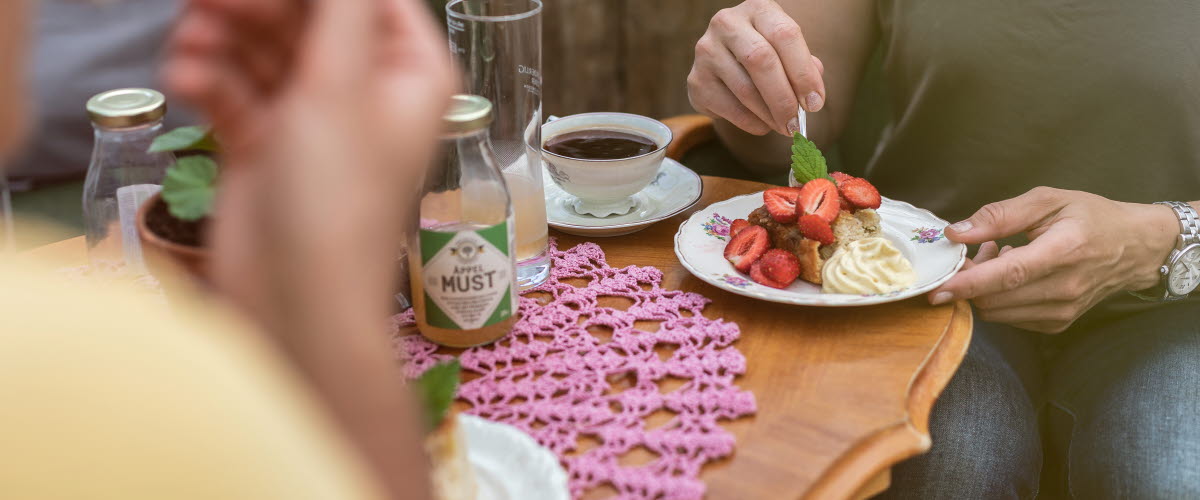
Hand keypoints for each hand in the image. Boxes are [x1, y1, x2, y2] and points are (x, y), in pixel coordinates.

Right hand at [164, 1, 454, 498]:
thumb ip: (340, 8)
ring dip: (221, 39)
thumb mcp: (340, 85)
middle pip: (306, 13)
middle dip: (255, 5)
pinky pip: (233, 89)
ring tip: (190, 47)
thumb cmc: (337, 202)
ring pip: (262, 47)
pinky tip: (185, 81)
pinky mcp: (265, 142)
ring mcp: (313, 116)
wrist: (295, 300)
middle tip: (206, 4)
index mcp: (410, 71)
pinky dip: (208, 79)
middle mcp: (365, 88)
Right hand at [687, 0, 825, 135]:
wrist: (728, 60)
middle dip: (784, 98)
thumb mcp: (788, 51)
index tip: (815, 102)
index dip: (803, 72)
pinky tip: (762, 125)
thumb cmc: (768, 54)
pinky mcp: (696, 80)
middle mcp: (727, 23)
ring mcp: (707, 51)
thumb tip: (812, 98)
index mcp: (758, 9)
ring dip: (769, 115)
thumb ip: (805, 68)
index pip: (785, 35)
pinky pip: (728, 107)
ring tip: (784, 127)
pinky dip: (750, 122)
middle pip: (761, 60)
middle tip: (797, 124)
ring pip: (745, 89)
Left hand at [929, 187, 1179, 332]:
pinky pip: (1010, 318)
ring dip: (984, 289)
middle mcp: (1064, 288)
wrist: (1136, 247)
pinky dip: (999, 299)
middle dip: (971, 279)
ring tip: (1000, 256)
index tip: (937, 288)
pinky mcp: (1058, 323)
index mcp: (1063, 251)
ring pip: (998, 311)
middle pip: (995, 299)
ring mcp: (1063, 310)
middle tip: (980, 249)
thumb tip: (956, 232)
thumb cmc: (1091, 217)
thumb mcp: (1048, 200)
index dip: (968, 284)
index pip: (1008, 276)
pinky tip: (1013, 274)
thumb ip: (999, 215)